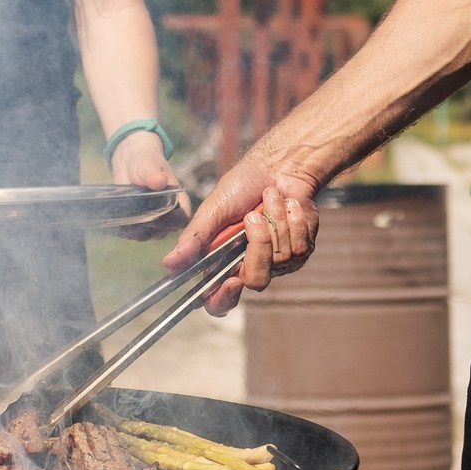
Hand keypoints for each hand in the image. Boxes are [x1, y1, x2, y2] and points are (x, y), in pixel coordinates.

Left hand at [107, 131, 187, 237]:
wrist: (130, 165)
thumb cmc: (145, 162)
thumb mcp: (148, 165)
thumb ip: (152, 173)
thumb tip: (158, 181)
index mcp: (180, 203)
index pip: (180, 220)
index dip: (168, 221)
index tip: (151, 212)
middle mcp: (169, 218)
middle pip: (160, 231)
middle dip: (144, 224)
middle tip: (130, 212)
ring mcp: (153, 225)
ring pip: (144, 235)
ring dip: (131, 228)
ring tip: (119, 215)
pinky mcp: (138, 228)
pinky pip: (131, 234)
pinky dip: (121, 229)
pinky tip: (113, 220)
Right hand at [163, 151, 321, 315]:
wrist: (277, 167)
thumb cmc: (240, 187)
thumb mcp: (213, 210)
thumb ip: (194, 238)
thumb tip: (169, 264)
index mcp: (221, 263)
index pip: (218, 302)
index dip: (224, 300)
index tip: (232, 280)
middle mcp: (248, 267)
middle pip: (256, 281)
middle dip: (258, 244)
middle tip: (252, 216)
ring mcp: (277, 263)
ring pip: (281, 260)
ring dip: (275, 222)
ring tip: (269, 200)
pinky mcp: (300, 252)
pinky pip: (301, 247)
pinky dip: (293, 220)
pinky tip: (288, 205)